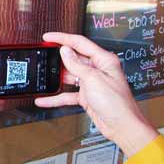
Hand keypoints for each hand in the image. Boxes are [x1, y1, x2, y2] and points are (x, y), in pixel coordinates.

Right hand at [35, 33, 157, 156]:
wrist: (121, 126)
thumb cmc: (116, 103)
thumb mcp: (93, 79)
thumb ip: (76, 65)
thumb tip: (65, 51)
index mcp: (103, 60)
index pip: (80, 43)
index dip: (62, 38)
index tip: (48, 37)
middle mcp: (97, 69)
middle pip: (73, 58)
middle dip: (58, 58)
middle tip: (43, 54)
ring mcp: (91, 83)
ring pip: (69, 75)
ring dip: (56, 77)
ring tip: (42, 75)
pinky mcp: (86, 96)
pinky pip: (67, 94)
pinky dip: (56, 97)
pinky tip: (45, 99)